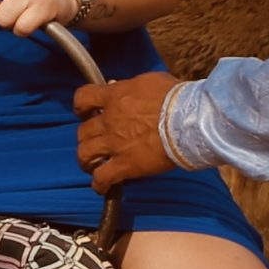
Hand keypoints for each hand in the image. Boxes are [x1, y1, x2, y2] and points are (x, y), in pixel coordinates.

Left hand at [73, 70, 179, 192]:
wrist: (188, 120)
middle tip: (94, 141)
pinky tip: (102, 186)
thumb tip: (117, 87)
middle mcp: (109, 120)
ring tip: (92, 165)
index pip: (83, 98)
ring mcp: (115, 144)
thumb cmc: (175, 98)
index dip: (81, 106)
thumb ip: (129, 86)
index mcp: (114, 97)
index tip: (84, 112)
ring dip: (86, 160)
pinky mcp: (126, 165)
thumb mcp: (149, 81)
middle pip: (82, 131)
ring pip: (85, 154)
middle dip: (86, 137)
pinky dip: (99, 184)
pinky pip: (102, 178)